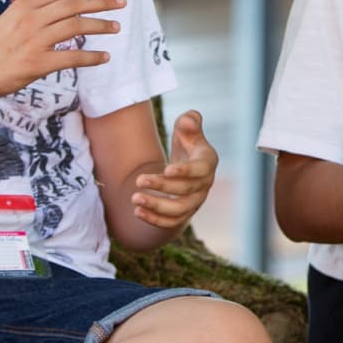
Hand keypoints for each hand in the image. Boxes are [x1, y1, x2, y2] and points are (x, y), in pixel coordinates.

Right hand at [0, 0, 121, 104]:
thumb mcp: (12, 17)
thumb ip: (37, 9)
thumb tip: (67, 2)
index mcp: (25, 4)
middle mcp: (30, 18)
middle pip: (74, 4)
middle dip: (102, 2)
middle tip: (121, 2)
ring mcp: (33, 41)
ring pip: (76, 26)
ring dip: (101, 25)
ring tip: (116, 27)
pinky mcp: (36, 64)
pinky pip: (71, 58)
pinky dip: (91, 57)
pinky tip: (104, 57)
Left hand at [131, 110, 216, 229]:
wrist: (186, 165)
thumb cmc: (187, 142)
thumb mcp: (188, 127)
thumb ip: (189, 121)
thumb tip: (188, 120)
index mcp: (207, 162)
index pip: (199, 170)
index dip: (185, 171)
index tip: (166, 170)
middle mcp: (205, 184)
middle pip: (186, 191)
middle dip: (162, 187)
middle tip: (139, 180)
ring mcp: (196, 201)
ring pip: (179, 210)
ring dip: (157, 207)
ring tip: (135, 198)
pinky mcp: (184, 213)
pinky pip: (172, 222)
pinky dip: (155, 220)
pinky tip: (137, 212)